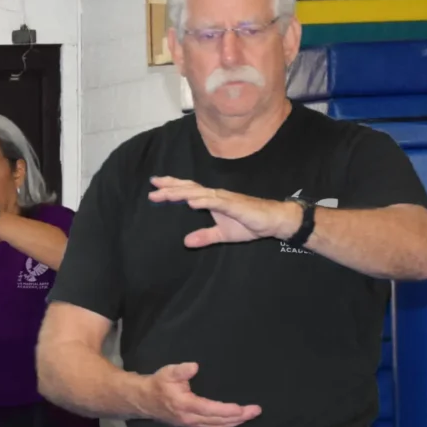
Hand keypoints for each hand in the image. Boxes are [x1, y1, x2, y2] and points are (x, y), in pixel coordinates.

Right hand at [138, 360, 260, 426]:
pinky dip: (225, 425)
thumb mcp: (167, 373)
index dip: (228, 410)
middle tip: (256, 411)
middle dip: (239, 417)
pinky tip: (233, 421)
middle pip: (219, 421)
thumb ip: (181, 370)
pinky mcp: (190, 426)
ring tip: (249, 416)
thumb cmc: (157, 384)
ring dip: (234, 423)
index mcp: (186, 405)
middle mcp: (190, 419)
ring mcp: (190, 425)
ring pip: (217, 426)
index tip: (243, 408)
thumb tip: (194, 366)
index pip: (211, 410)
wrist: (142, 400)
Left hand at [147, 175, 300, 249]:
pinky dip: (203, 202)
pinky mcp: (235, 205)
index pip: (188, 192)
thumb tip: (186, 242)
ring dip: (182, 193)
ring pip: (199, 194)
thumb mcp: (222, 234)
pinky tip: (191, 203)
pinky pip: (217, 202)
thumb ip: (204, 236)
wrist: (273, 221)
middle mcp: (216, 196)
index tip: (154, 187)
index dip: (172, 188)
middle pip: (189, 188)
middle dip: (170, 187)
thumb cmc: (249, 223)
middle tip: (152, 185)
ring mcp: (225, 199)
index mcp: (212, 200)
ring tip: (165, 194)